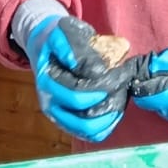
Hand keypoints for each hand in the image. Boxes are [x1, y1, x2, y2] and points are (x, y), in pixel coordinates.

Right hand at [15, 8, 124, 140]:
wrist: (48, 47)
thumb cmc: (61, 39)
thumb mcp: (65, 32)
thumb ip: (73, 46)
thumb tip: (89, 68)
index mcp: (47, 81)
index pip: (76, 92)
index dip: (100, 88)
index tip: (114, 75)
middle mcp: (50, 102)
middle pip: (83, 114)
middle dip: (107, 101)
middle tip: (120, 87)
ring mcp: (58, 115)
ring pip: (85, 129)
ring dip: (107, 118)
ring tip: (119, 100)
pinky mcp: (68, 122)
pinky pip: (88, 134)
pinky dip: (104, 126)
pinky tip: (114, 111)